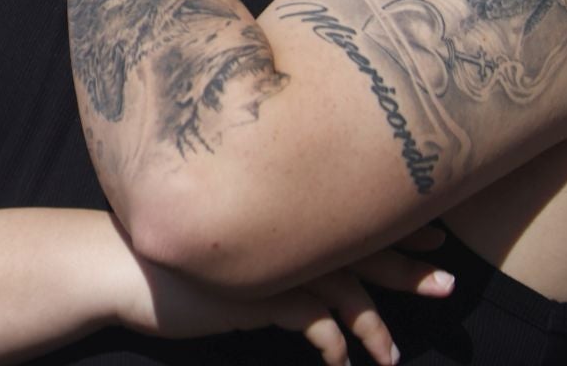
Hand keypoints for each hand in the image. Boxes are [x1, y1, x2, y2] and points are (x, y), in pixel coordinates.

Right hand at [123, 227, 453, 365]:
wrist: (118, 267)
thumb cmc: (169, 263)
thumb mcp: (228, 257)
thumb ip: (265, 256)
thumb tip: (301, 280)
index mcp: (278, 216)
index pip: (350, 216)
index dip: (394, 228)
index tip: (435, 234)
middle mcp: (279, 231)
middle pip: (360, 246)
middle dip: (406, 267)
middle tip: (448, 282)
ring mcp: (268, 260)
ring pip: (343, 288)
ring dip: (375, 326)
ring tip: (395, 358)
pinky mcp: (253, 293)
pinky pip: (309, 320)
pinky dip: (331, 343)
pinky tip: (339, 364)